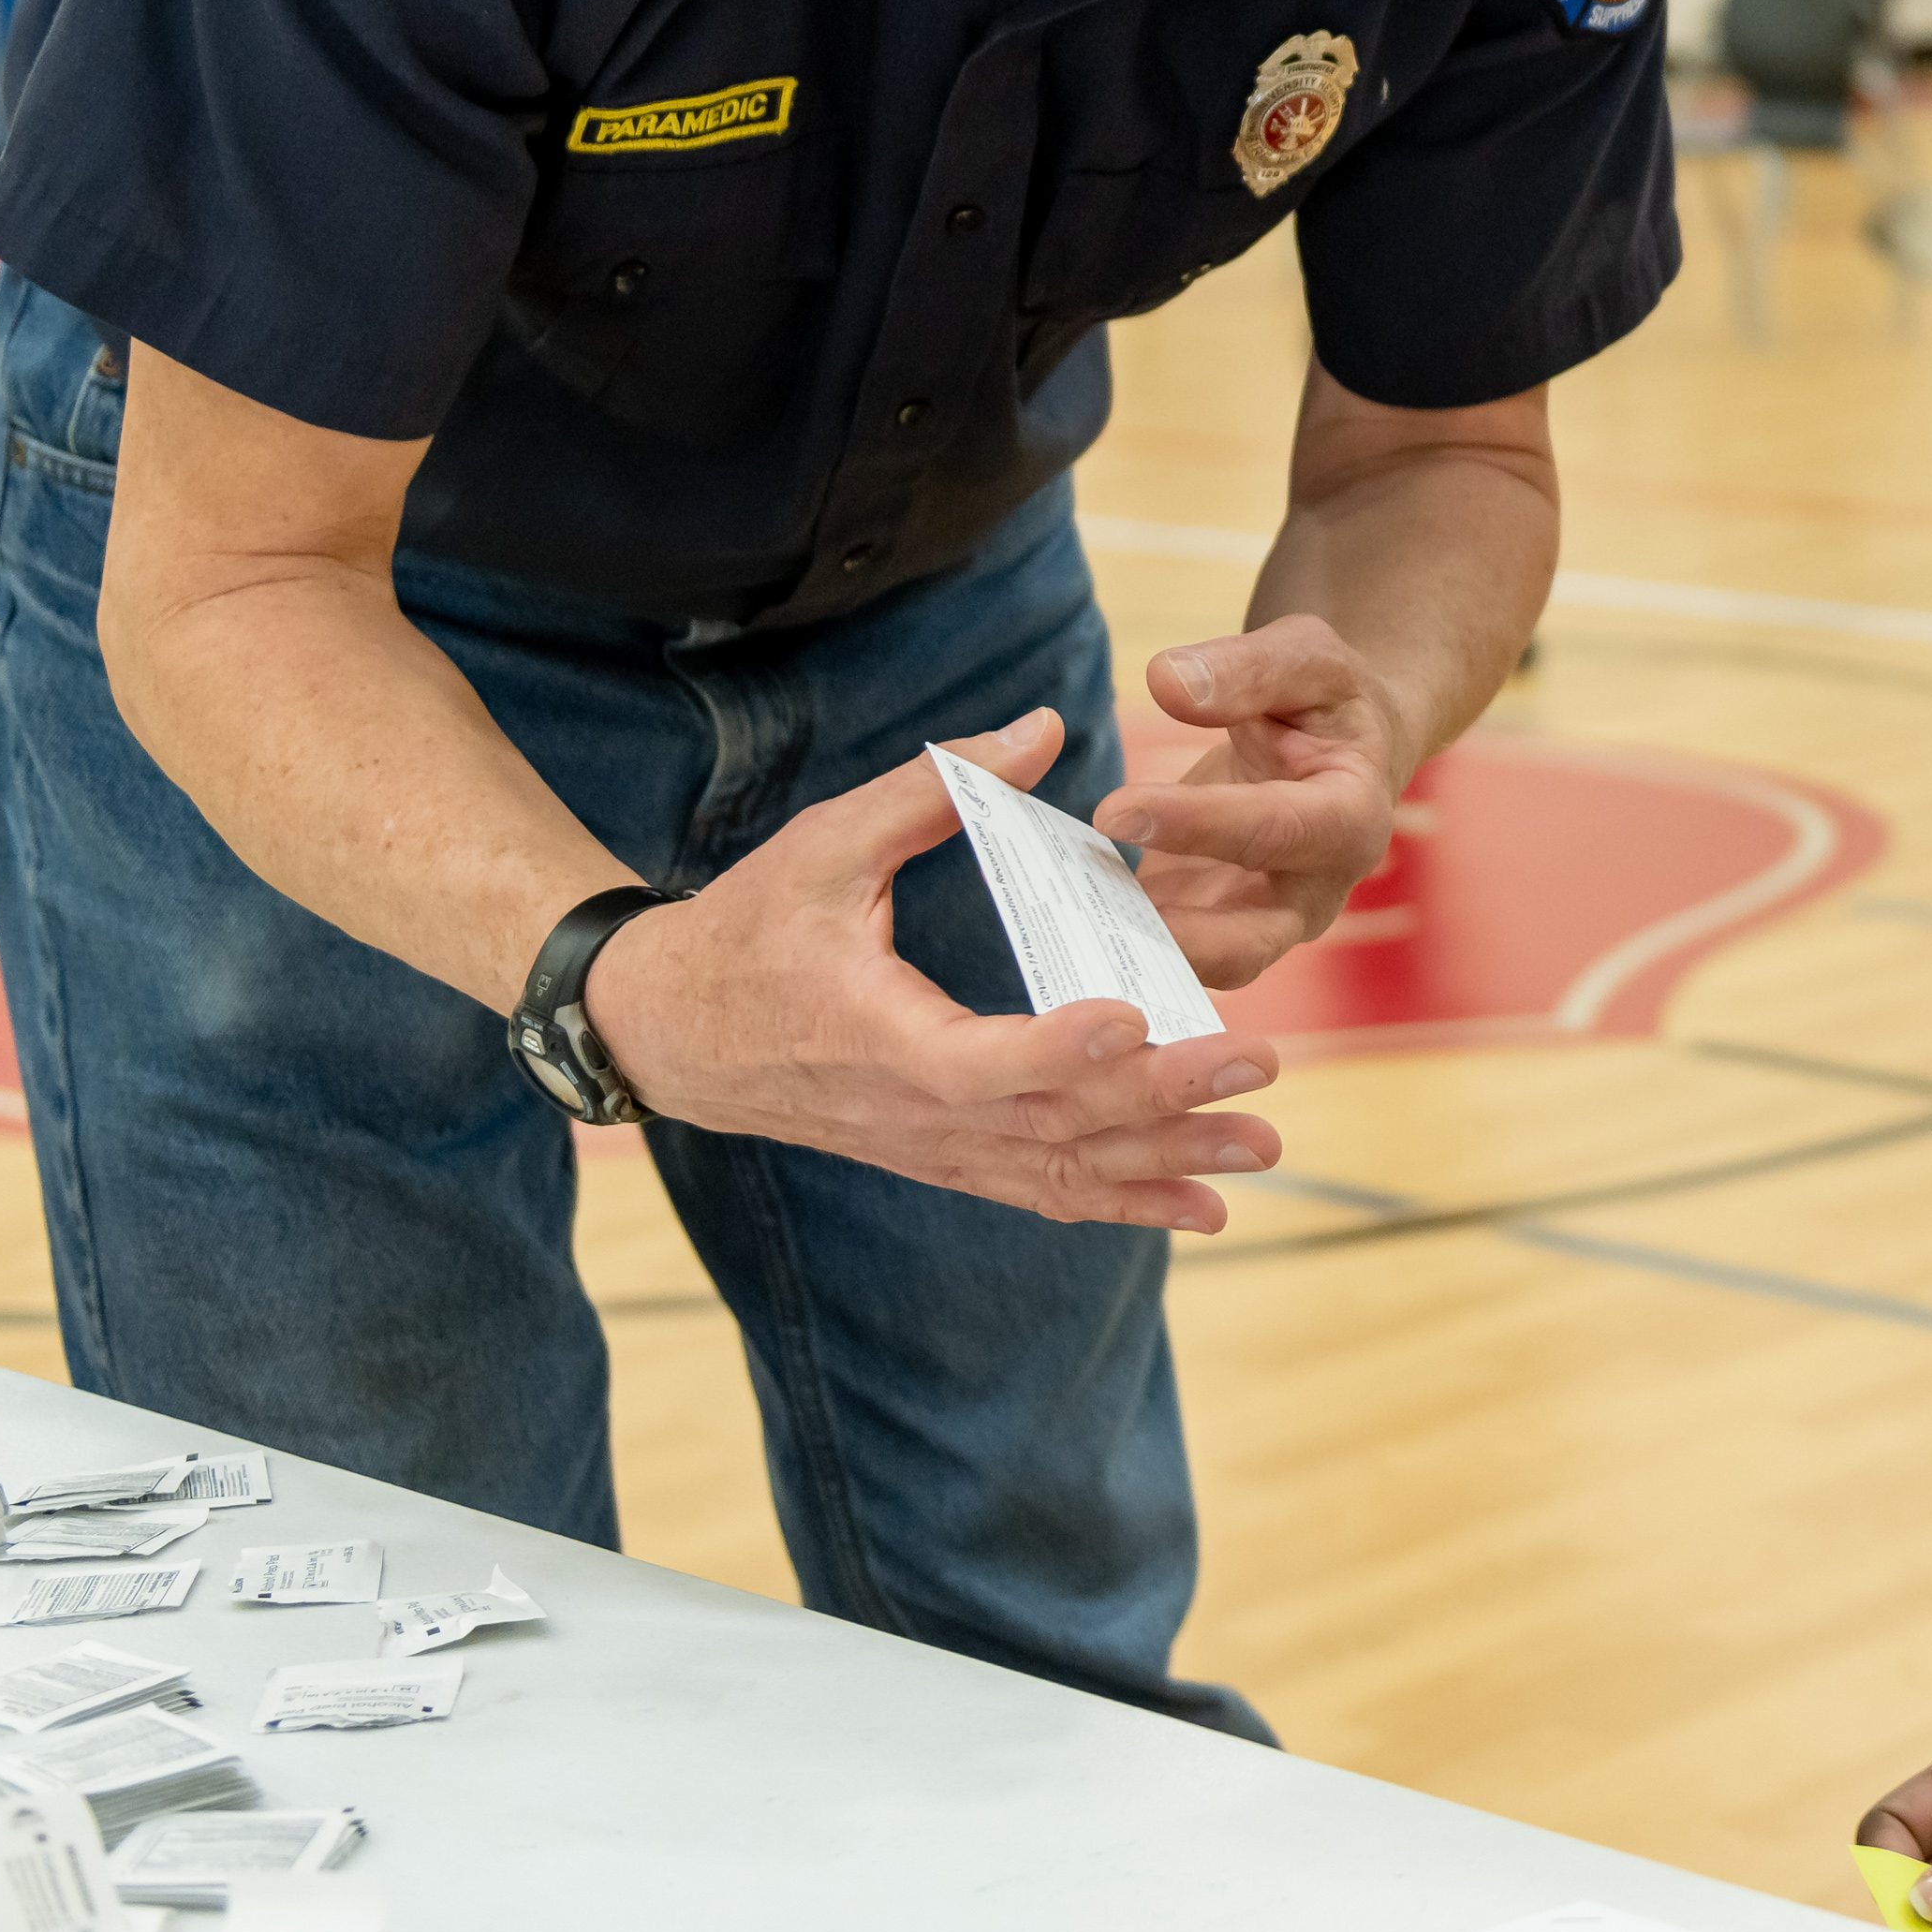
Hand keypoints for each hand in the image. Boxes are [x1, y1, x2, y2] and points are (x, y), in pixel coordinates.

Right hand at [580, 708, 1280, 1229]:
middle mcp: (912, 1113)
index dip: (1056, 1052)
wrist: (672, 1030)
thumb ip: (934, 789)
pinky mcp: (945, 1156)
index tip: (1135, 1021)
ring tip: (1259, 1152)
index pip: (978, 1064)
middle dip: (1160, 1101)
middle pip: (1047, 1125)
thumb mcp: (826, 844)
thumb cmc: (751, 926)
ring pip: (1059, 1169)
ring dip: (1162, 1164)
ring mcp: (932, 1146)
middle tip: (1258, 1069)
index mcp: (876, 1036)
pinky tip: (1201, 1206)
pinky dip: (1122, 1200)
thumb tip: (1043, 725)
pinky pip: (1041, 1189)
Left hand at [1103, 615, 1413, 991]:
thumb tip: (1165, 681)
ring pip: (1209, 970)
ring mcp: (1272, 923)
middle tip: (1089, 907)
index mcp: (1350, 817)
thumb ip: (1245, 670)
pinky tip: (1064, 930)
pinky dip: (1125, 951)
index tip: (1115, 808)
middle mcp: (1317, 889)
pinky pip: (1176, 958)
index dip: (1199, 823)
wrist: (1348, 750)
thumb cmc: (1325, 700)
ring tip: (1067, 937)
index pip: (1276, 829)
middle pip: (1251, 940)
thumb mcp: (1304, 658)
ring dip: (1140, 960)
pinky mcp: (1225, 932)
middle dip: (1172, 934)